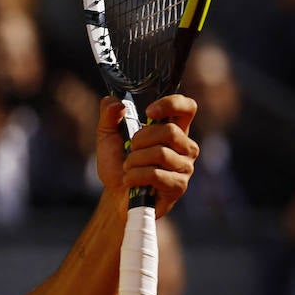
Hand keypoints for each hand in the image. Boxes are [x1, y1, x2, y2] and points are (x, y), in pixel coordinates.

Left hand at [95, 95, 197, 217]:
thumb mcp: (107, 135)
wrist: (115, 194)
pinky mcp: (179, 186)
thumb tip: (114, 100)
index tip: (148, 111)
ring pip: (161, 153)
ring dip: (134, 161)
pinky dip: (135, 176)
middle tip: (130, 150)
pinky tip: (130, 181)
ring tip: (128, 168)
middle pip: (169, 131)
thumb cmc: (117, 163)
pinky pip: (155, 174)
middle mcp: (185, 146)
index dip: (171, 104)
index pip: (187, 107)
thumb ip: (109, 115)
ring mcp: (185, 167)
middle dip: (140, 140)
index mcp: (173, 129)